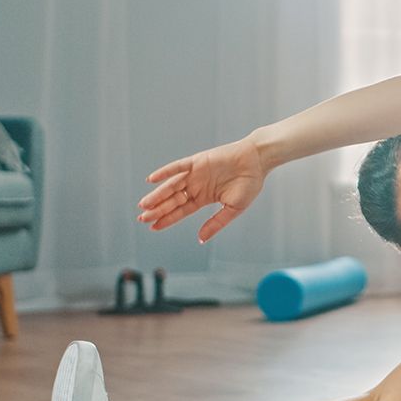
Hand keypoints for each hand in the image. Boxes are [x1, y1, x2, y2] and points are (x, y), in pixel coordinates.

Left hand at [138, 138, 266, 242]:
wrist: (257, 161)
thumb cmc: (249, 184)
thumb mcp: (233, 209)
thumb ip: (216, 222)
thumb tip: (201, 239)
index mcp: (205, 197)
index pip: (181, 210)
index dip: (168, 219)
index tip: (153, 227)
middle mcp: (197, 186)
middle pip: (173, 200)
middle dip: (158, 209)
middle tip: (142, 218)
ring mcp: (196, 173)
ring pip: (172, 185)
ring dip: (158, 195)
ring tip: (144, 205)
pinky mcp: (197, 161)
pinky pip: (177, 167)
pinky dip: (165, 172)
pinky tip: (152, 179)